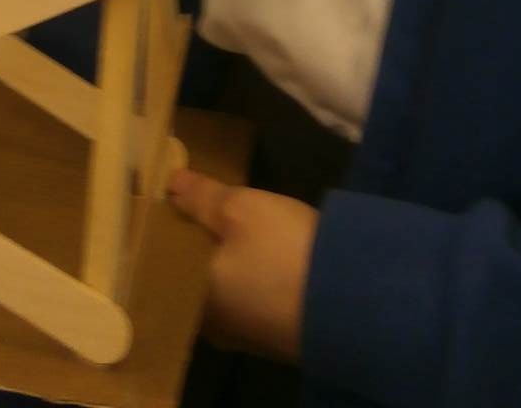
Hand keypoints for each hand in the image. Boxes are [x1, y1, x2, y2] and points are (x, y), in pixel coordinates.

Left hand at [170, 168, 318, 363]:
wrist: (351, 302)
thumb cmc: (283, 252)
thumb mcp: (241, 209)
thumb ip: (201, 196)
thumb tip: (170, 183)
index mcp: (195, 299)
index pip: (169, 261)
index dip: (174, 228)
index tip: (179, 202)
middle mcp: (215, 327)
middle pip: (197, 277)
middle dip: (202, 245)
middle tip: (209, 208)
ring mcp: (248, 336)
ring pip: (226, 290)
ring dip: (229, 262)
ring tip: (237, 227)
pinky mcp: (277, 336)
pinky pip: (251, 300)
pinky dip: (252, 277)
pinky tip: (264, 256)